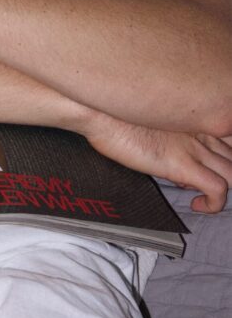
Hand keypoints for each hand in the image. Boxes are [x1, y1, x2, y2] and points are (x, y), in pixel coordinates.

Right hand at [85, 111, 231, 212]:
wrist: (98, 112)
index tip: (206, 162)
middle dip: (226, 170)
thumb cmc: (113, 114)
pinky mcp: (182, 165)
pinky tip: (197, 205)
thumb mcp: (149, 120)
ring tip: (203, 194)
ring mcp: (193, 147)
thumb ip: (169, 135)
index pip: (229, 135)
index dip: (223, 153)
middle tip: (205, 180)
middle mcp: (199, 129)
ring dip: (225, 187)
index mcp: (192, 117)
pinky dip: (214, 204)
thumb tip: (172, 162)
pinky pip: (219, 190)